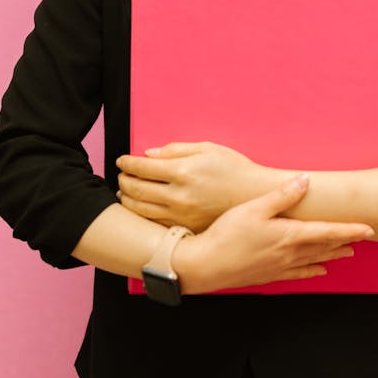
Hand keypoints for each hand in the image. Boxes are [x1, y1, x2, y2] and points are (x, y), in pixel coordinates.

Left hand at [116, 142, 262, 232]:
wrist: (257, 196)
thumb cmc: (234, 169)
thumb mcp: (207, 149)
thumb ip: (175, 150)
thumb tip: (150, 154)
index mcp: (182, 172)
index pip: (142, 167)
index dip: (127, 163)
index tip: (122, 160)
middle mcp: (178, 195)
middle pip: (137, 189)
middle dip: (124, 180)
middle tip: (121, 174)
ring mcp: (181, 215)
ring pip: (142, 210)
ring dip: (127, 199)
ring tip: (124, 191)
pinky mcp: (186, 228)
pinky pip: (156, 223)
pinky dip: (141, 216)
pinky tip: (140, 208)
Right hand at [173, 173, 375, 293]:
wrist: (206, 266)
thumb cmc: (227, 234)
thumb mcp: (253, 208)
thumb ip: (282, 195)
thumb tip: (305, 180)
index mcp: (289, 235)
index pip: (327, 232)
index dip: (349, 230)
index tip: (369, 229)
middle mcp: (289, 254)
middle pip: (324, 247)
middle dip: (345, 242)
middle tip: (363, 238)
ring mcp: (279, 267)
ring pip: (314, 260)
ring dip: (333, 255)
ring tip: (348, 253)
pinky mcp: (268, 275)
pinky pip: (298, 273)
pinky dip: (312, 270)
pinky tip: (318, 270)